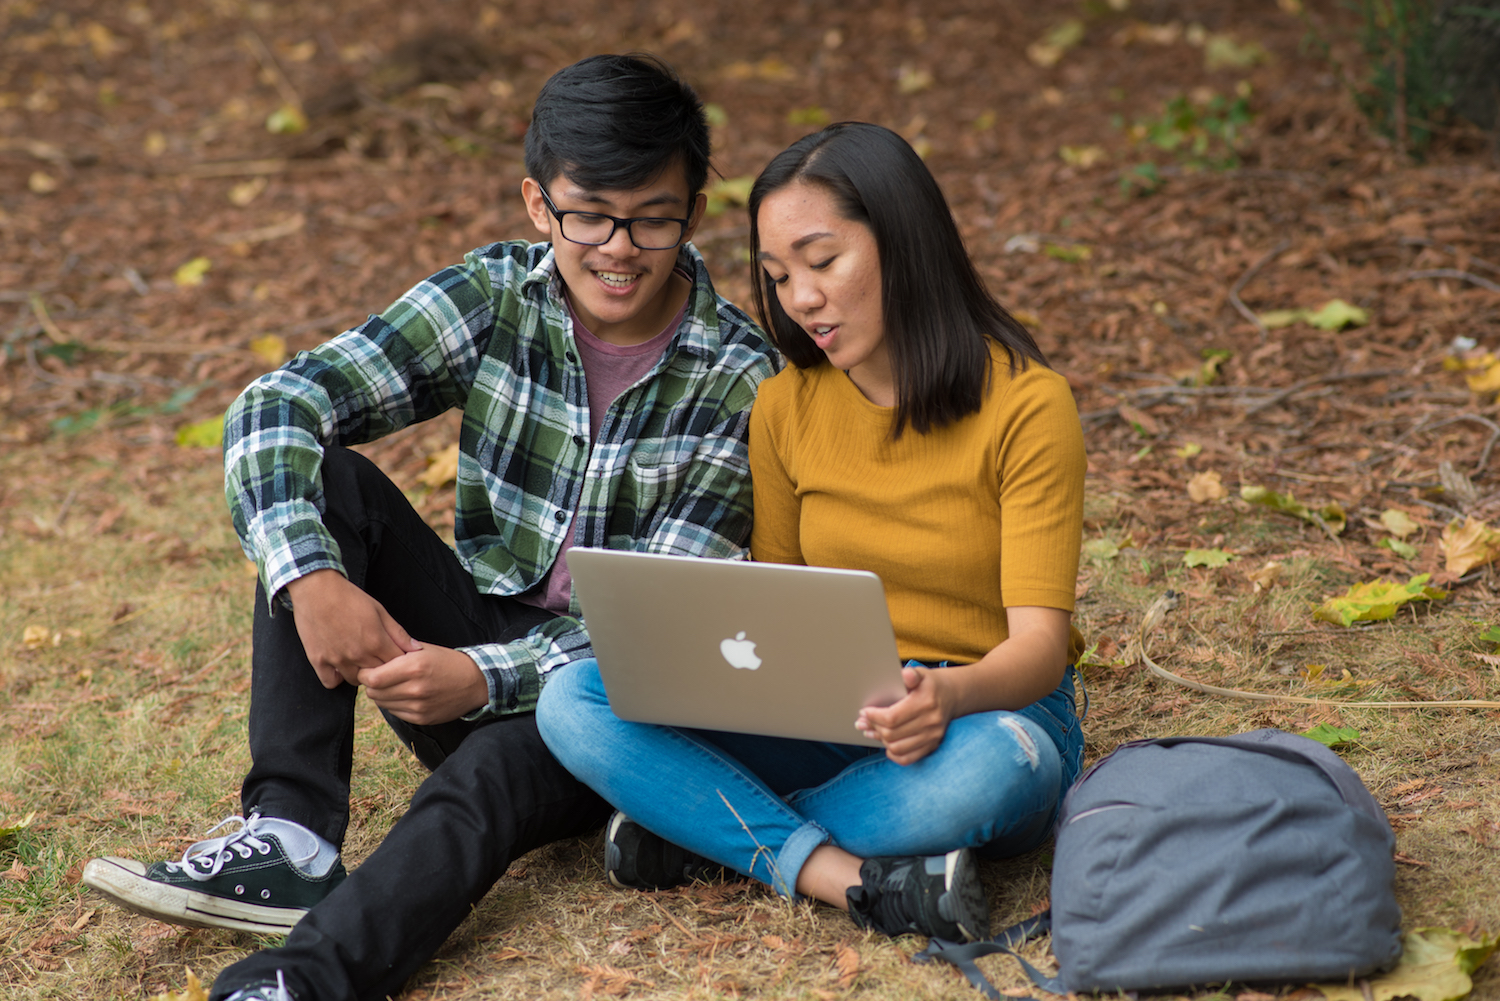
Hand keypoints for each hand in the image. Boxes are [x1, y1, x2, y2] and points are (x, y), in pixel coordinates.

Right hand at [285, 569, 416, 688]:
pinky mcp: (318, 660)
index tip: (396, 656)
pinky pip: (331, 682)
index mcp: (376, 642)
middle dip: (383, 669)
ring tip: (361, 661)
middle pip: (379, 675)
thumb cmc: (350, 597)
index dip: (400, 662)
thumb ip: (398, 633)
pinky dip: (337, 678)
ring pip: (356, 681)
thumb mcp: (379, 611)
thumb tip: (416, 648)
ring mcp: (337, 659)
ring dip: (362, 674)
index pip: (397, 664)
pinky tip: (341, 667)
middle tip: (379, 658)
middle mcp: (358, 655)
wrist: (317, 589)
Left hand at [356, 644, 488, 724]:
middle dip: (372, 684)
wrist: (475, 682)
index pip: (372, 678)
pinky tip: (405, 694)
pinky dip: (395, 704)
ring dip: (383, 695)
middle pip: (374, 692)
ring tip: (394, 685)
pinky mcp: (422, 718)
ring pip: (383, 704)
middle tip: (380, 677)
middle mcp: (415, 688)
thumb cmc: (448, 662)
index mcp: (414, 667)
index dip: (365, 673)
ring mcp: (419, 706)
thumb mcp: (423, 649)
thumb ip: (397, 653)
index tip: (369, 669)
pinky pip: (395, 713)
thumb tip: (371, 658)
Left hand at [856, 666, 955, 765]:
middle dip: (873, 727)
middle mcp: (931, 722)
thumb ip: (910, 675)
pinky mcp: (933, 745)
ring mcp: (933, 736)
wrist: (953, 695)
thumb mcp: (921, 674)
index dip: (873, 717)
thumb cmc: (930, 684)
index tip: (864, 711)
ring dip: (881, 740)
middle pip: (892, 734)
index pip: (892, 717)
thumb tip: (905, 675)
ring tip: (871, 731)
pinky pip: (908, 758)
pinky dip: (893, 753)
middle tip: (863, 721)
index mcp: (926, 702)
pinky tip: (886, 743)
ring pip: (897, 748)